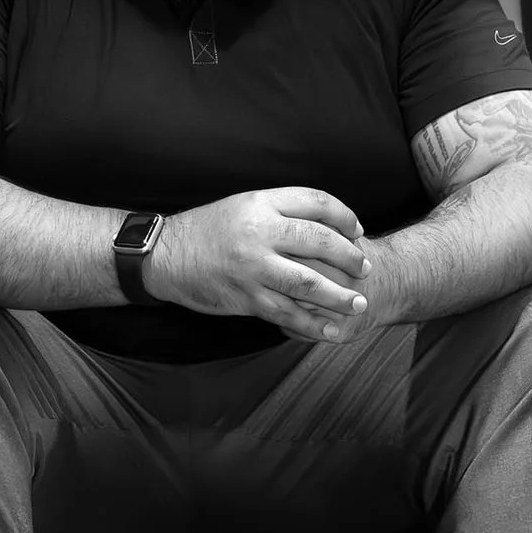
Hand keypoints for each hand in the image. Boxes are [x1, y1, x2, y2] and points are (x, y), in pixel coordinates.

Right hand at [143, 188, 372, 336]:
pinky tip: (330, 330)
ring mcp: (253, 265)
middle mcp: (259, 230)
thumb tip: (325, 224)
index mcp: (261, 202)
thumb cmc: (208, 230)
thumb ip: (280, 211)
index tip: (357, 231)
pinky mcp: (246, 296)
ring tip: (359, 305)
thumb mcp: (243, 205)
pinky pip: (286, 313)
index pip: (316, 202)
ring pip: (308, 282)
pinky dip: (311, 324)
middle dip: (349, 257)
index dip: (345, 216)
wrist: (165, 255)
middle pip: (320, 240)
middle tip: (366, 269)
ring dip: (339, 296)